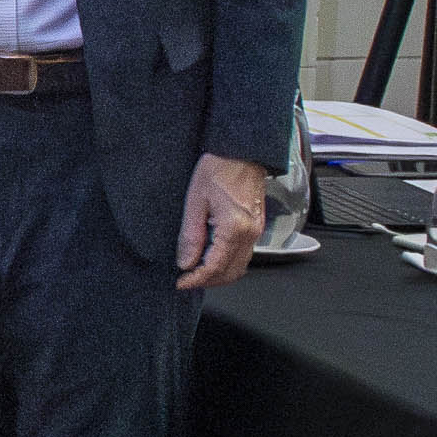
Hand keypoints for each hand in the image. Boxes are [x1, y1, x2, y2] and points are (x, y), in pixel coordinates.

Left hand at [176, 151, 269, 289]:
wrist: (241, 153)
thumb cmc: (218, 170)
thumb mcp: (195, 202)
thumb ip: (191, 236)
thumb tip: (185, 261)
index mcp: (235, 229)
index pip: (215, 267)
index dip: (196, 279)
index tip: (180, 282)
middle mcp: (250, 234)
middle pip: (231, 272)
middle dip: (208, 281)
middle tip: (186, 279)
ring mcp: (256, 231)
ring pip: (239, 266)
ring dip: (218, 274)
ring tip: (195, 270)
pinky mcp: (256, 226)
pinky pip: (243, 254)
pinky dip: (227, 262)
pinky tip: (210, 257)